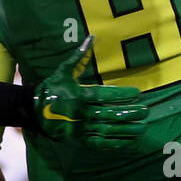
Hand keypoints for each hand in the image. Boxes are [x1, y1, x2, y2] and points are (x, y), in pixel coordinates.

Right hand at [33, 37, 150, 147]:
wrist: (34, 111)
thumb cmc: (52, 88)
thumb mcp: (64, 71)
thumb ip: (80, 56)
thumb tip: (91, 37)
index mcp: (80, 95)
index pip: (105, 95)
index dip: (122, 94)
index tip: (137, 93)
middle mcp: (83, 112)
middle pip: (111, 113)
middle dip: (130, 113)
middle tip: (146, 111)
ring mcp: (82, 128)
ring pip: (109, 129)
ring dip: (127, 129)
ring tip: (143, 127)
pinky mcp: (81, 139)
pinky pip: (102, 143)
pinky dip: (117, 142)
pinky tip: (131, 141)